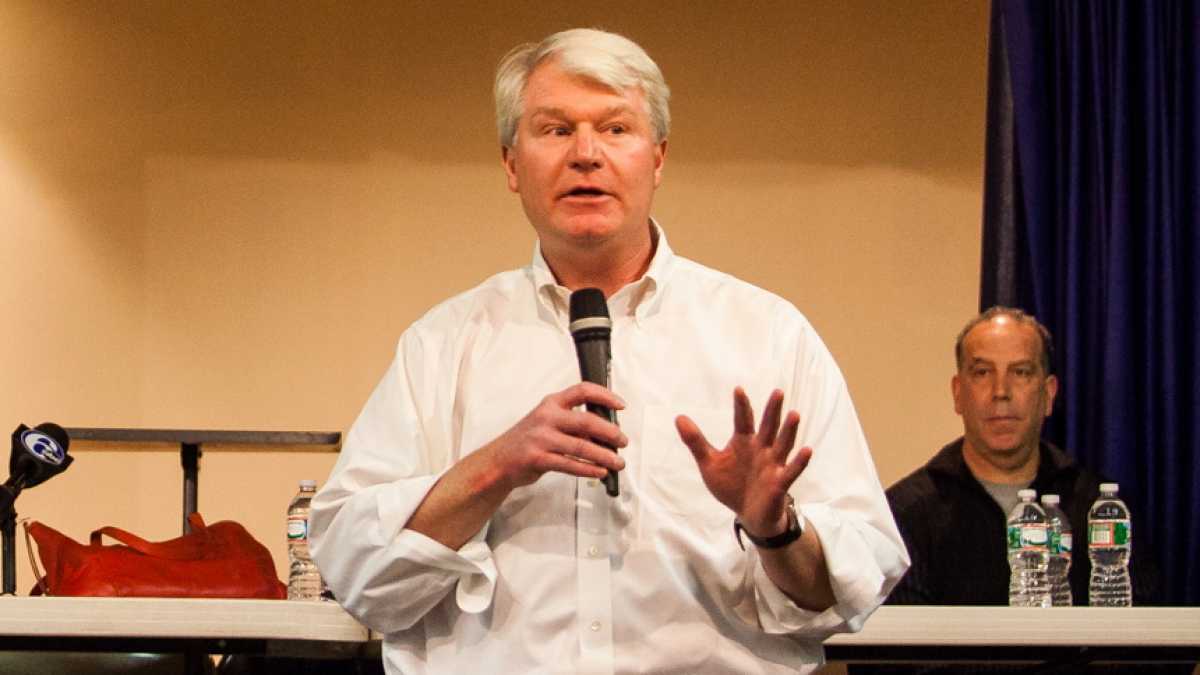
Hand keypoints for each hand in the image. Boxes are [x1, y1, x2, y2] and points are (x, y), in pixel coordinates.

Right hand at [483, 382, 626, 490]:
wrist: (497, 461)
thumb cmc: (527, 441)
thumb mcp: (548, 423)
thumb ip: (573, 425)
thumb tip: (605, 434)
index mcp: (551, 403)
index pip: (582, 391)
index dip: (605, 396)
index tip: (621, 405)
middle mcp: (546, 417)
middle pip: (587, 421)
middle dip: (610, 432)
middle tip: (623, 441)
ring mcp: (541, 438)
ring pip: (581, 447)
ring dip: (604, 456)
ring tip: (617, 462)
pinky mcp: (537, 459)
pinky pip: (570, 465)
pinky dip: (589, 469)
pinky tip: (600, 472)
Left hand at [675, 387, 811, 537]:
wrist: (747, 514)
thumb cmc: (731, 485)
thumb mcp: (709, 463)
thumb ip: (696, 442)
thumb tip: (678, 417)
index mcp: (744, 442)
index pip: (743, 420)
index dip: (741, 406)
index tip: (738, 389)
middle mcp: (761, 449)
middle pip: (768, 426)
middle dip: (772, 411)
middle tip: (778, 392)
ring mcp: (773, 464)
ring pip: (783, 444)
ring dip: (789, 430)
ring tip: (794, 414)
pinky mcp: (780, 482)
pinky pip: (792, 471)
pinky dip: (799, 461)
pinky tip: (807, 450)